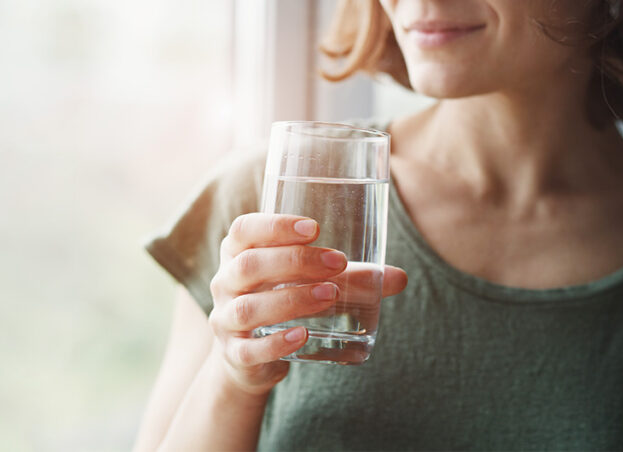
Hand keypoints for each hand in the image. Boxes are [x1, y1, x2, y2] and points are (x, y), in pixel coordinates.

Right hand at [206, 213, 407, 395]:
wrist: (250, 358)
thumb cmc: (281, 302)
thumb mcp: (309, 284)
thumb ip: (350, 279)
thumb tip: (398, 277)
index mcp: (237, 254)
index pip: (244, 230)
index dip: (274, 225)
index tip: (314, 228)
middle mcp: (224, 283)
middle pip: (248, 266)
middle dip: (294, 261)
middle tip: (337, 262)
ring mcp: (225, 320)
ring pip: (249, 308)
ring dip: (290, 299)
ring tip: (330, 295)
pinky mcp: (234, 354)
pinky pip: (249, 349)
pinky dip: (276, 343)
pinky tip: (302, 335)